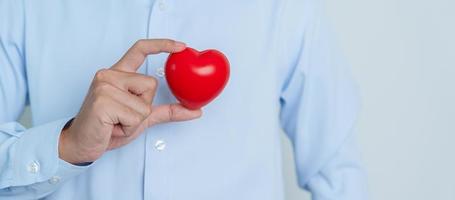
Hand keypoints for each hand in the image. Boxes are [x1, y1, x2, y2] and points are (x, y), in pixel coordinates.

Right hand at [58, 39, 201, 163]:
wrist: (81, 143)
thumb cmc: (108, 128)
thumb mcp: (141, 117)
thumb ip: (166, 111)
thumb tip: (196, 111)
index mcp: (118, 74)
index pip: (139, 50)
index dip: (162, 45)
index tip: (181, 46)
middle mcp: (109, 75)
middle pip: (151, 84)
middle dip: (144, 107)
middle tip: (123, 116)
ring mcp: (104, 86)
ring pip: (144, 104)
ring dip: (136, 121)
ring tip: (117, 122)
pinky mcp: (103, 101)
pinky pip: (136, 116)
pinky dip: (129, 127)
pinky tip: (112, 127)